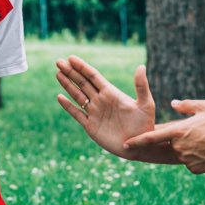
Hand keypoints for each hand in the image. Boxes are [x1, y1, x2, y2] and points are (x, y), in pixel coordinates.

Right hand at [55, 56, 172, 162]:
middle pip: (83, 83)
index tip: (71, 58)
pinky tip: (60, 97)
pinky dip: (68, 106)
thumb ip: (141, 86)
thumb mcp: (145, 104)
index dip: (82, 67)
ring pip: (78, 96)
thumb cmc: (145, 125)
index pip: (93, 76)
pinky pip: (77, 114)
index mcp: (111, 93)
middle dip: (71, 72)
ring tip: (58, 73)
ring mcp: (95, 113)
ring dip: (68, 85)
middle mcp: (101, 101)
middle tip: (58, 61)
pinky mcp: (91, 126)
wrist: (140, 145)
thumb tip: (141, 66)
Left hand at [124, 99, 204, 173]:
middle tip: (195, 136)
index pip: (152, 137)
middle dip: (178, 141)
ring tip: (204, 142)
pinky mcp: (194, 169)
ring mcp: (187, 159)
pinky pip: (190, 164)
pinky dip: (195, 158)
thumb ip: (185, 105)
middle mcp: (179, 147)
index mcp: (178, 131)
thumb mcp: (203, 107)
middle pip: (170, 145)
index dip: (137, 141)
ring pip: (180, 155)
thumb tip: (173, 103)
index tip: (126, 145)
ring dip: (188, 149)